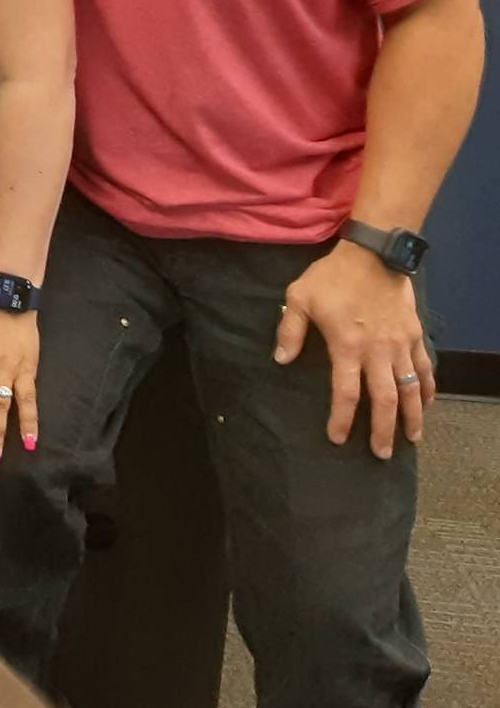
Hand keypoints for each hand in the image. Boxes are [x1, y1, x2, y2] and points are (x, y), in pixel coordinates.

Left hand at [275, 239, 433, 457]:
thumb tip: (280, 360)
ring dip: (411, 416)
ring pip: (409, 389)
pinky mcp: (414, 335)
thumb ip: (290, 330)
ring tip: (411, 438)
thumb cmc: (332, 277)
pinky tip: (427, 403)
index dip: (342, 418)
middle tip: (381, 453)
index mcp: (347, 347)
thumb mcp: (299, 298)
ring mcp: (400, 344)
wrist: (373, 254)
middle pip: (384, 400)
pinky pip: (424, 367)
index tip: (338, 438)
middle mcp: (377, 352)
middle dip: (383, 430)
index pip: (345, 392)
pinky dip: (427, 387)